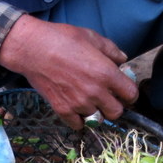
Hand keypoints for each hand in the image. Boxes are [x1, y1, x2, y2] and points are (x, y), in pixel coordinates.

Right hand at [0, 15, 137, 129]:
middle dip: (114, 106)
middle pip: (116, 113)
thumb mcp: (91, 37)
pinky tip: (76, 109)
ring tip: (88, 101)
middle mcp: (95, 92)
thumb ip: (111, 50)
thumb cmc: (61, 38)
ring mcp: (79, 104)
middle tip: (107, 98)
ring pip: (97, 119)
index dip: (129, 93)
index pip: (131, 95)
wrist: (32, 49)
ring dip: (96, 112)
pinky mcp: (63, 110)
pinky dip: (79, 120)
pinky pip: (78, 125)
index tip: (124, 91)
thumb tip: (123, 60)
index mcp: (106, 73)